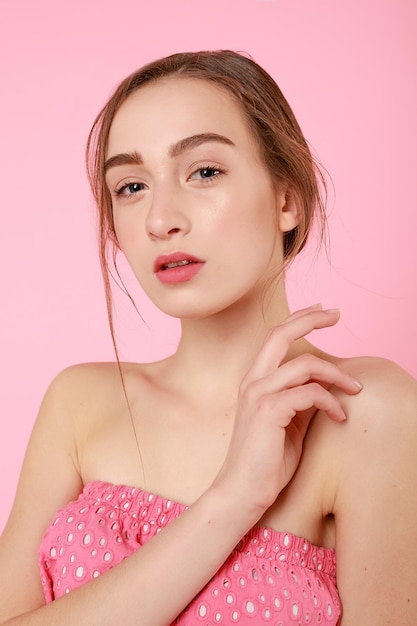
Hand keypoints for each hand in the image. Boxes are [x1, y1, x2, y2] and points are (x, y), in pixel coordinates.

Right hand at [212, 305, 362, 520]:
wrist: (242, 491)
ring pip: (304, 365)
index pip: (275, 338)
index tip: (322, 312)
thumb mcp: (288, 423)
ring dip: (336, 374)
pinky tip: (340, 416)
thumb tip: (328, 385)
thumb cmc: (266, 461)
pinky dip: (331, 401)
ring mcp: (258, 394)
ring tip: (355, 388)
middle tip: (336, 314)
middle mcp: (252, 381)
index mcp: (254, 381)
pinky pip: (309, 393)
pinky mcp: (269, 411)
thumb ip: (301, 399)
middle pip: (280, 334)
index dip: (298, 320)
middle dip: (310, 319)